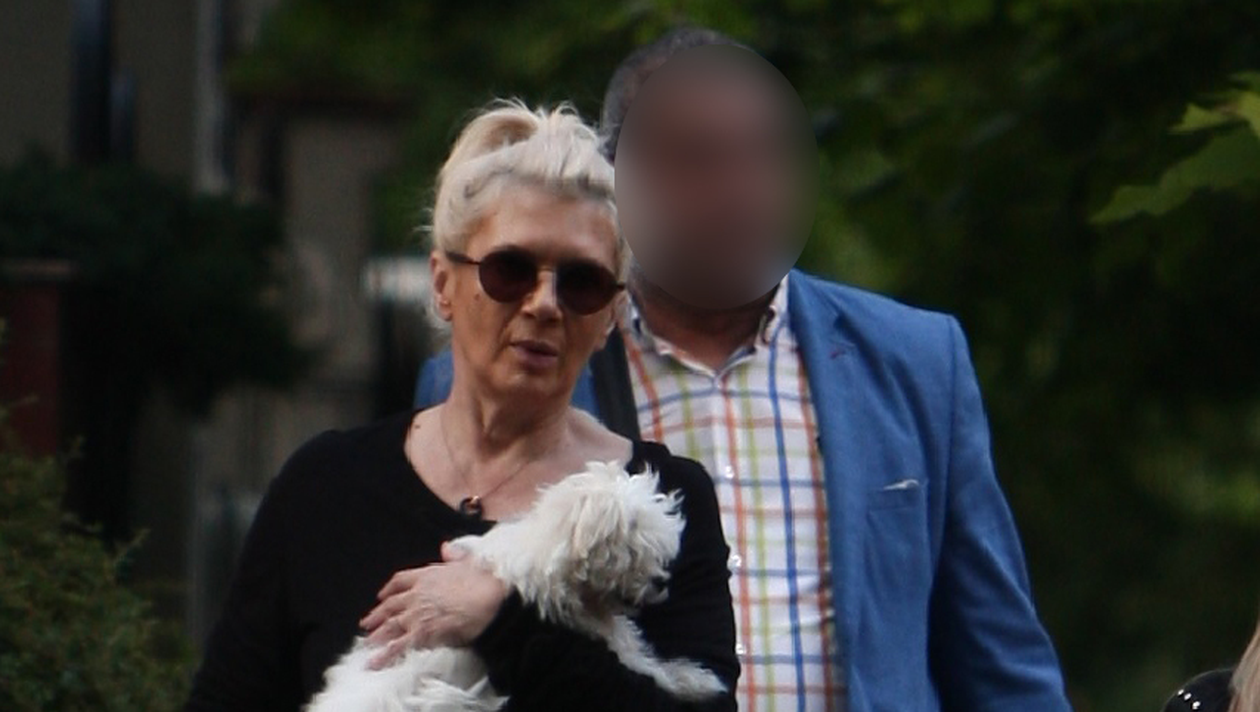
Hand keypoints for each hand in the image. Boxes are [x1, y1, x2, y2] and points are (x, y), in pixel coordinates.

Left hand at [358, 542, 508, 668]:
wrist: (489, 600)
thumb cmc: (483, 582)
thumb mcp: (469, 561)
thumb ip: (455, 555)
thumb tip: (447, 548)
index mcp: (427, 576)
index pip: (400, 581)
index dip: (389, 589)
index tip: (382, 595)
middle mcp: (417, 594)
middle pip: (391, 605)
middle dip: (377, 615)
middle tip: (367, 622)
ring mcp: (417, 614)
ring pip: (390, 625)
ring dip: (377, 634)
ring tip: (369, 642)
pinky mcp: (422, 633)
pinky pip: (399, 645)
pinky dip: (385, 655)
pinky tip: (375, 662)